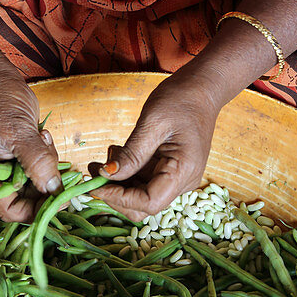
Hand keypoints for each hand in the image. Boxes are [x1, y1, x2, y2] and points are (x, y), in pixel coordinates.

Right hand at [0, 65, 60, 220]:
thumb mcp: (17, 130)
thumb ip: (36, 161)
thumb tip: (54, 190)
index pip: (12, 211)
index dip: (38, 208)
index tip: (61, 193)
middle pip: (27, 202)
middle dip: (46, 185)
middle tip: (54, 159)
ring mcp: (5, 172)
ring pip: (37, 187)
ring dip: (48, 168)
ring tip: (42, 140)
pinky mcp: (18, 162)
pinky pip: (40, 172)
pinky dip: (48, 159)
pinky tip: (41, 137)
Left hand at [90, 69, 221, 219]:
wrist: (202, 90)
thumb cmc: (181, 100)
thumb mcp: (152, 123)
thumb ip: (131, 154)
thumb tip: (106, 175)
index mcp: (183, 171)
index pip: (148, 203)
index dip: (118, 198)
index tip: (95, 182)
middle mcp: (183, 183)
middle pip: (143, 207)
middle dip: (115, 193)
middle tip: (95, 169)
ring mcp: (177, 180)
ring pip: (141, 197)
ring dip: (118, 183)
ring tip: (110, 154)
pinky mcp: (170, 173)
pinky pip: (144, 184)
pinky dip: (127, 174)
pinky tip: (120, 153)